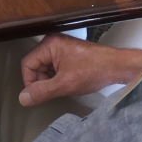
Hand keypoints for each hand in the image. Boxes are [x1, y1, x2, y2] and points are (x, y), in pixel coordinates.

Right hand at [19, 34, 141, 106]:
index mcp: (49, 44)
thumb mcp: (65, 84)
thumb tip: (23, 98)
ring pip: (45, 69)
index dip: (30, 82)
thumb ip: (42, 91)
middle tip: (55, 90)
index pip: (27, 64)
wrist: (117, 67)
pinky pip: (54, 68)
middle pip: (35, 66)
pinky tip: (69, 83)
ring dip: (51, 81)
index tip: (39, 94)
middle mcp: (53, 43)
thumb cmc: (94, 70)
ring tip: (65, 86)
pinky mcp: (68, 54)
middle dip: (43, 81)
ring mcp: (61, 48)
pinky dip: (58, 78)